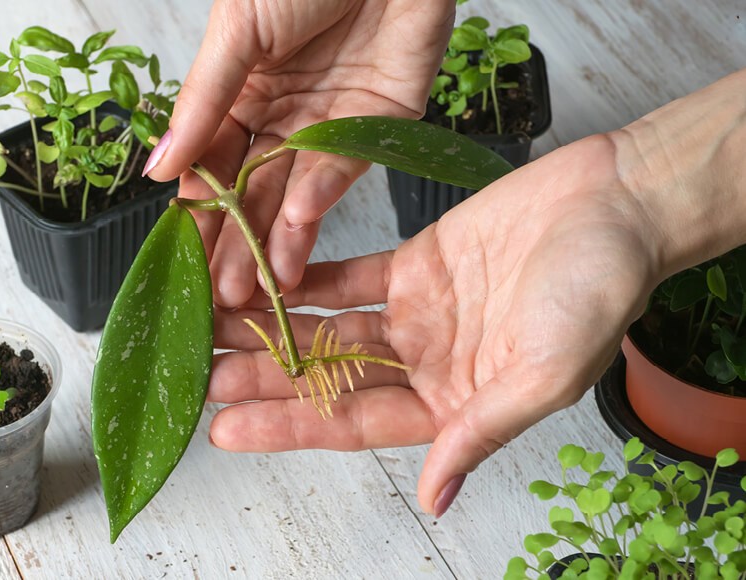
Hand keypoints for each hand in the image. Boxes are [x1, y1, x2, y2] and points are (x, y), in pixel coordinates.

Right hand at [145, 0, 456, 306]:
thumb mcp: (235, 33)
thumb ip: (202, 105)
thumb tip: (158, 169)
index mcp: (241, 92)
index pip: (213, 164)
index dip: (199, 209)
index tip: (183, 254)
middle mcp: (284, 114)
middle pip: (254, 190)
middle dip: (237, 241)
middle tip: (222, 293)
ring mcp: (331, 122)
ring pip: (297, 192)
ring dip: (279, 238)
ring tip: (261, 287)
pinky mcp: (379, 123)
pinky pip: (345, 167)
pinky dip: (320, 194)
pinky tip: (294, 223)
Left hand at [203, 134, 659, 514]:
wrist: (618, 206)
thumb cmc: (600, 290)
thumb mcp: (545, 374)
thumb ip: (481, 432)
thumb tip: (436, 497)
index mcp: (455, 405)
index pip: (353, 423)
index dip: (288, 427)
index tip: (228, 429)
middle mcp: (427, 365)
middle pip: (328, 378)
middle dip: (264, 378)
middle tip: (201, 377)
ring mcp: (417, 314)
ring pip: (328, 328)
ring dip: (273, 328)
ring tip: (214, 328)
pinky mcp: (416, 263)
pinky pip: (349, 275)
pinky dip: (306, 278)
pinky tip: (263, 279)